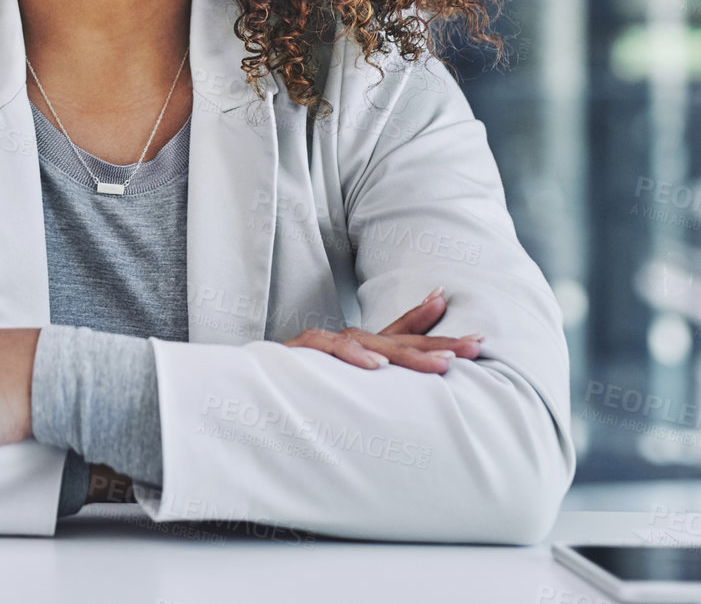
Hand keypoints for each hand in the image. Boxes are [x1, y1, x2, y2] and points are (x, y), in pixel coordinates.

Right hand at [282, 286, 483, 372]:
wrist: (242, 390)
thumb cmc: (294, 387)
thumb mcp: (343, 383)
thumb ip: (372, 369)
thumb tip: (406, 370)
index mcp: (358, 350)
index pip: (400, 335)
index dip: (434, 329)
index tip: (474, 332)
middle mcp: (344, 343)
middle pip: (397, 340)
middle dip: (438, 344)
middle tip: (475, 348)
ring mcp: (322, 346)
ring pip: (370, 343)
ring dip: (407, 354)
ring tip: (442, 367)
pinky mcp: (300, 353)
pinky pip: (328, 348)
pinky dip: (352, 355)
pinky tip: (376, 366)